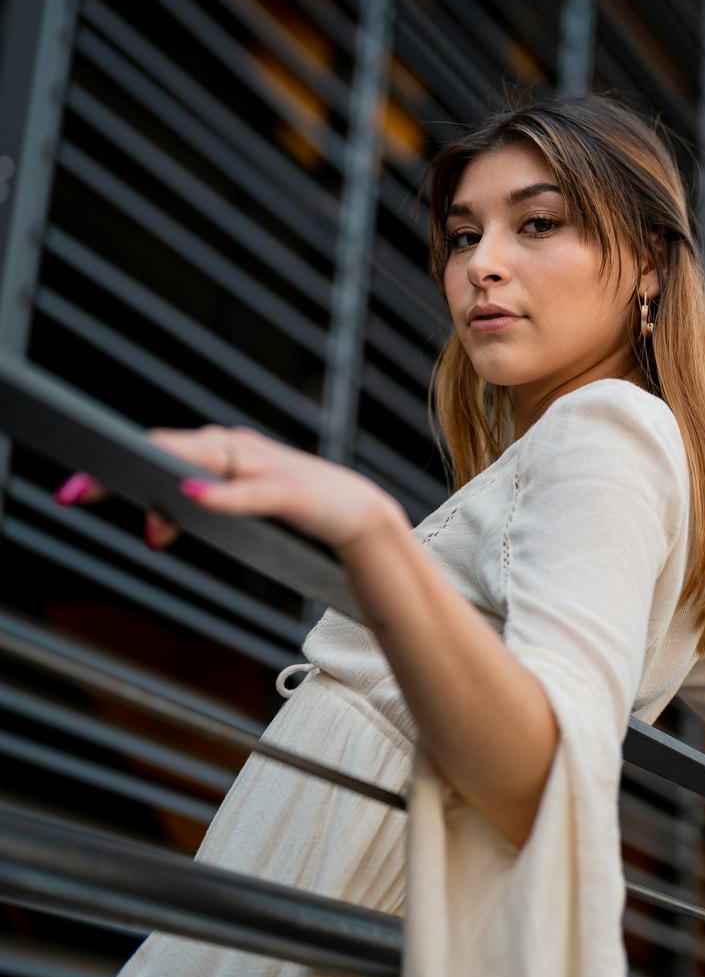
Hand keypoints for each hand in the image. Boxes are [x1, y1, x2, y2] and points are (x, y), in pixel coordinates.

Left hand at [52, 423, 398, 557]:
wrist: (360, 514)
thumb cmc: (294, 509)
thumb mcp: (238, 512)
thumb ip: (195, 513)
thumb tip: (152, 529)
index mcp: (223, 449)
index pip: (161, 447)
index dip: (115, 460)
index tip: (71, 487)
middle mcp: (239, 449)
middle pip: (171, 448)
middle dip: (121, 466)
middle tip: (76, 488)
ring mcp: (266, 467)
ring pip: (205, 459)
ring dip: (163, 471)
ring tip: (123, 483)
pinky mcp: (291, 491)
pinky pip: (249, 491)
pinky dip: (219, 493)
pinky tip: (190, 496)